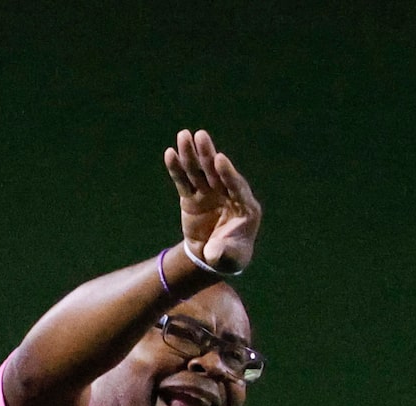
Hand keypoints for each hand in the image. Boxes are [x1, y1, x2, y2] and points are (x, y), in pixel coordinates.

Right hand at [164, 129, 261, 274]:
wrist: (212, 257)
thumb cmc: (229, 257)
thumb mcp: (230, 259)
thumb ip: (224, 254)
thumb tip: (214, 252)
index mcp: (245, 207)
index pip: (236, 186)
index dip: (228, 173)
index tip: (219, 160)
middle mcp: (227, 194)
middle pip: (217, 172)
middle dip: (208, 155)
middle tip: (201, 136)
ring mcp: (209, 193)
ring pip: (199, 172)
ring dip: (191, 154)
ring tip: (183, 135)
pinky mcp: (193, 197)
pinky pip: (184, 181)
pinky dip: (177, 169)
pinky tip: (170, 154)